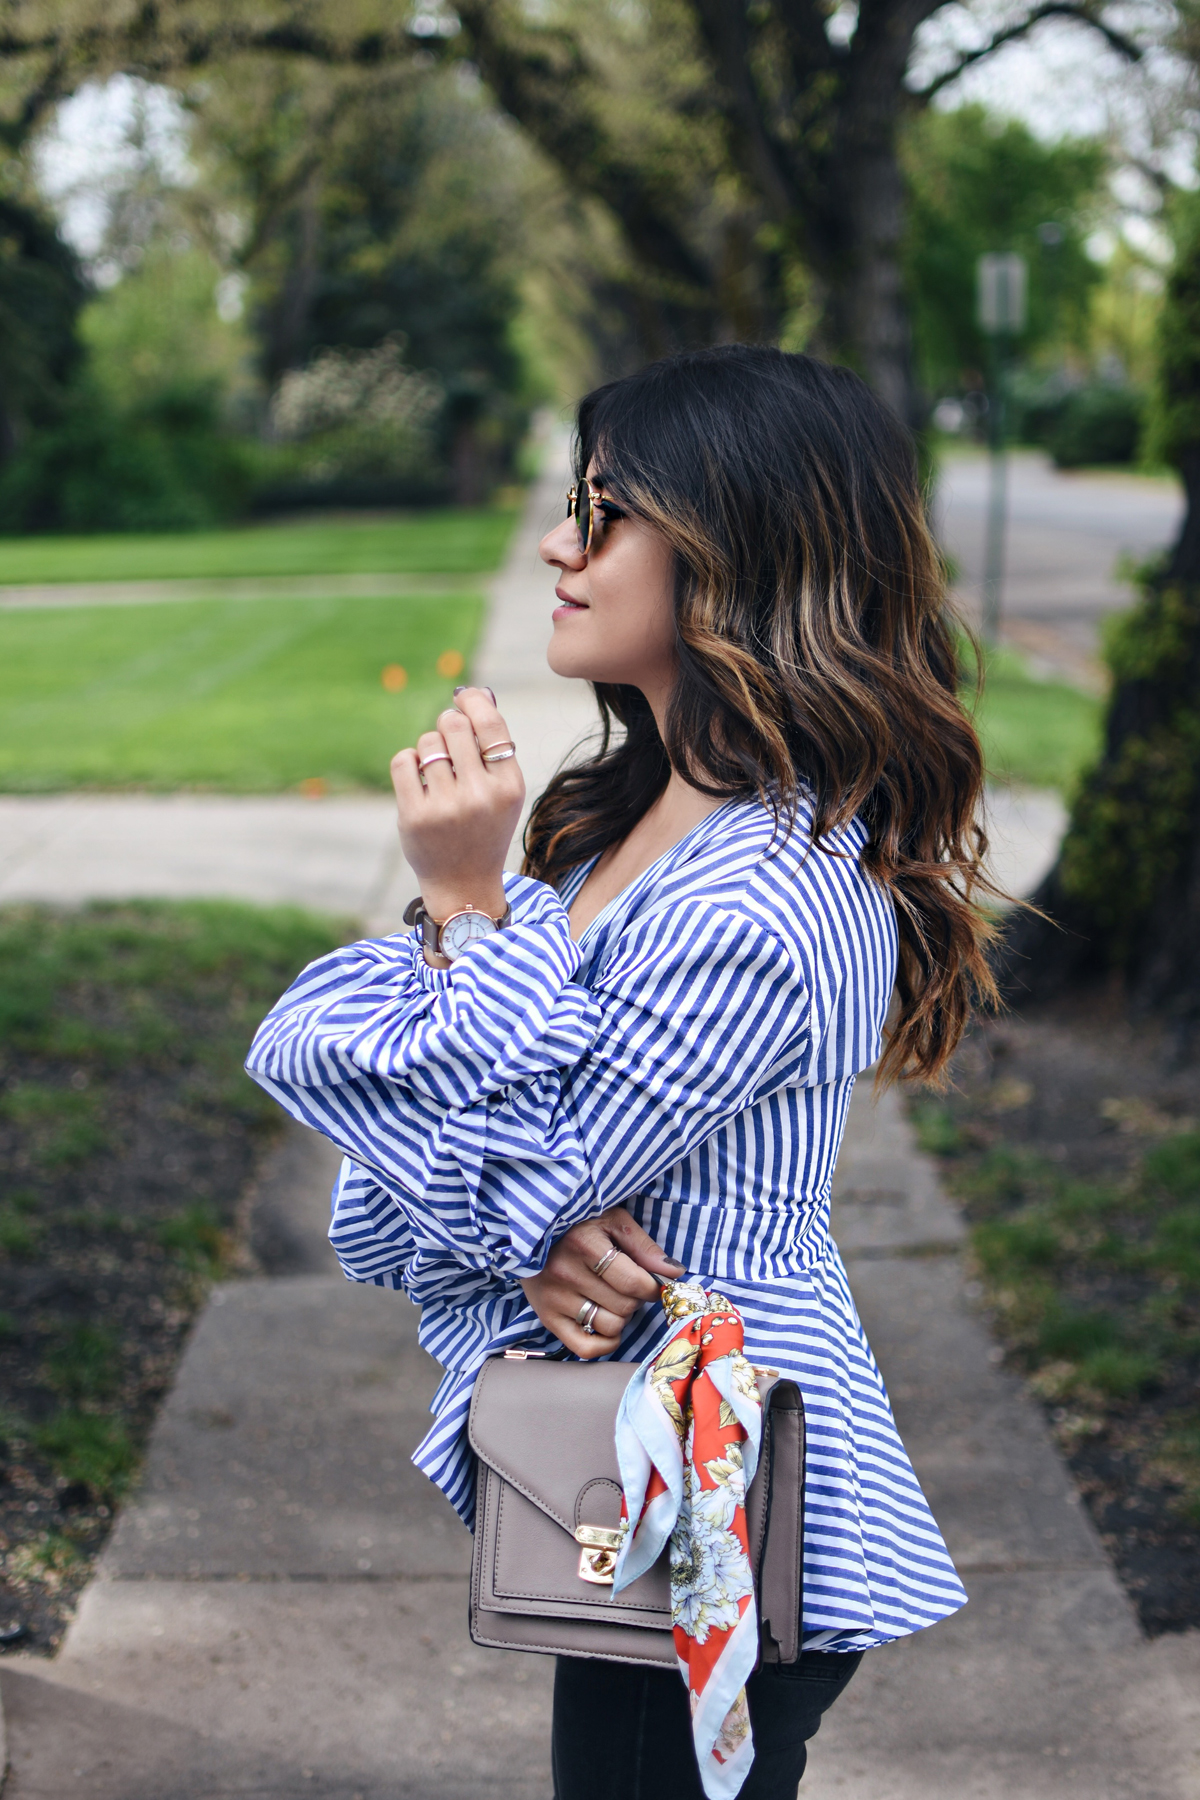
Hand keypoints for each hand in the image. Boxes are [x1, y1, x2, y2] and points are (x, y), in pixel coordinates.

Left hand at [391, 687, 524, 928]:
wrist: (464, 883)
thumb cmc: (484, 828)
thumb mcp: (502, 792)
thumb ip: (493, 746)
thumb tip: (477, 693)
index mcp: (509, 787)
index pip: (491, 724)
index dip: (474, 701)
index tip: (464, 698)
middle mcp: (480, 796)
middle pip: (453, 725)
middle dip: (447, 725)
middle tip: (449, 742)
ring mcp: (446, 807)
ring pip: (428, 743)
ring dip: (429, 750)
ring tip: (436, 772)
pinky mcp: (415, 815)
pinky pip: (403, 760)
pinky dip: (408, 763)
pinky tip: (417, 780)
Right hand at [519, 1206, 685, 1359]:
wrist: (532, 1230)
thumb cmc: (578, 1224)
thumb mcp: (613, 1220)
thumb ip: (644, 1247)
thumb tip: (675, 1273)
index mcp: (584, 1244)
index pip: (634, 1283)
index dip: (653, 1287)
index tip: (653, 1283)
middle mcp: (566, 1274)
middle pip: (625, 1306)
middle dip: (635, 1299)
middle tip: (627, 1285)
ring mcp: (554, 1299)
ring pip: (610, 1327)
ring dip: (621, 1317)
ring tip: (612, 1297)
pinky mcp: (547, 1317)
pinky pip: (586, 1348)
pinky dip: (606, 1342)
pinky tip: (607, 1323)